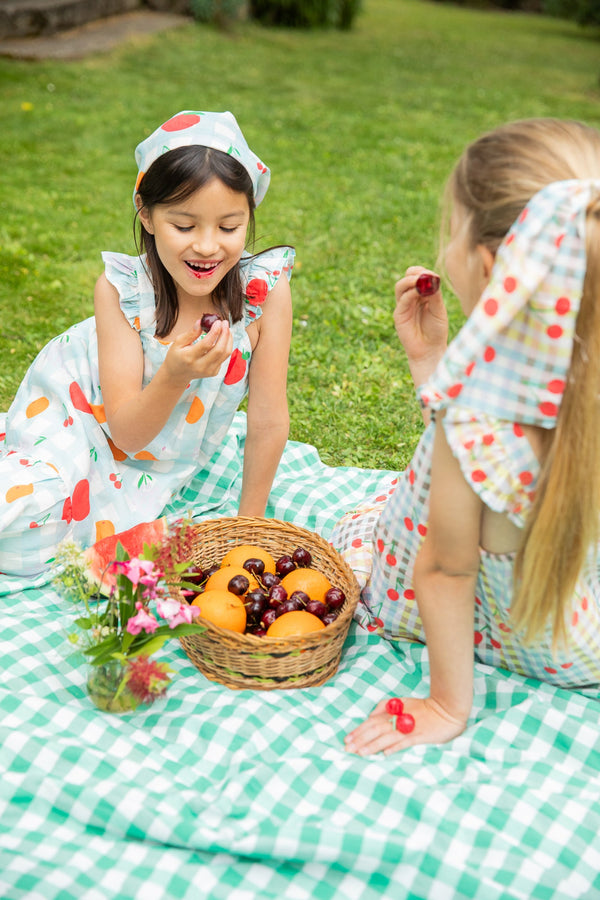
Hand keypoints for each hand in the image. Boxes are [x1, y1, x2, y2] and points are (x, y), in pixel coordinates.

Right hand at [165, 318, 232, 383]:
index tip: (218, 322)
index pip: (206, 344)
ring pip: (225, 354)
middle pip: (219, 350)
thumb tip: (201, 322)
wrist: (177, 375)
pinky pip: (224, 357)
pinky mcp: (214, 372)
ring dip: (228, 339)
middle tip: (225, 323)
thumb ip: (190, 333)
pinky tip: (223, 338)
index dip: (215, 332)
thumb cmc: (177, 356)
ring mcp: (209, 371)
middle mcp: (200, 366)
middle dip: (225, 334)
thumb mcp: (178, 342)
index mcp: (189, 357)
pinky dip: (226, 346)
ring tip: (226, 329)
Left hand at [344, 696, 466, 755]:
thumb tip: (370, 716)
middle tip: (348, 749)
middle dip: (361, 739)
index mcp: (393, 711)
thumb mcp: (403, 702)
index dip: (359, 730)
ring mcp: (409, 727)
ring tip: (361, 753)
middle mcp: (398, 719)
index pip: (371, 721)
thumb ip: (386, 707)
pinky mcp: (420, 736)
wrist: (446, 709)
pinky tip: (386, 754)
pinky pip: (405, 742)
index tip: (347, 740)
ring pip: (387, 737)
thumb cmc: (424, 707)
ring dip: (373, 745)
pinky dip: (395, 747)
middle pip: (376, 729)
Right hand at [394, 267, 447, 386]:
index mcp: (422, 295)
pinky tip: (420, 292)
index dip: (423, 272)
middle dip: (415, 273)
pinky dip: (410, 293)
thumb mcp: (439, 310)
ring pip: (401, 286)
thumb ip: (435, 295)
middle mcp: (411, 298)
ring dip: (410, 280)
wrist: (430, 350)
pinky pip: (402, 300)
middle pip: (407, 277)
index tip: (433, 275)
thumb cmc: (436, 331)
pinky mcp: (399, 315)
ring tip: (420, 281)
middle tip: (425, 275)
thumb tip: (432, 278)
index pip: (418, 276)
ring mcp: (403, 306)